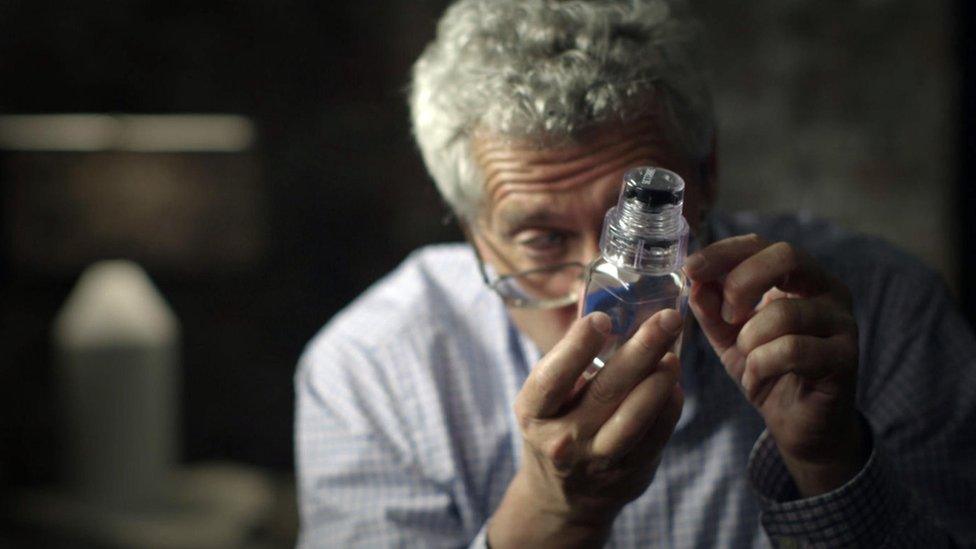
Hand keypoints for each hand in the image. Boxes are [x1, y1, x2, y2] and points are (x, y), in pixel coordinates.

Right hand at [488, 310, 683, 547]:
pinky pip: (655, 436)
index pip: (553, 376)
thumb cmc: (555, 427)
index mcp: (534, 412)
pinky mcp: (628, 473)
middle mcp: (562, 439)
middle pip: (604, 390)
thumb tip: (606, 303)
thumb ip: (569, 361)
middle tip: (667, 319)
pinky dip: (668, 406)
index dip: (577, 346)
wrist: (561, 497)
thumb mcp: (544, 399)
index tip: (602, 318)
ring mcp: (597, 460)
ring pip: (633, 418)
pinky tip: (674, 383)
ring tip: (673, 354)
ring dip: (658, 383)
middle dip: (640, 350)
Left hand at [684, 234, 866, 496]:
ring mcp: (842, 321)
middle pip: (786, 256)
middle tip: (727, 317)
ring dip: (750, 339)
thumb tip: (695, 280)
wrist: (799, 424)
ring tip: (747, 358)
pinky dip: (763, 366)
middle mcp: (828, 289)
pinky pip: (793, 350)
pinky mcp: (846, 357)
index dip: (723, 252)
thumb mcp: (728, 335)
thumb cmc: (767, 370)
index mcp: (799, 276)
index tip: (691, 269)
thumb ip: (711, 307)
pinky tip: (758, 380)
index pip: (761, 244)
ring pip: (784, 312)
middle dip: (743, 283)